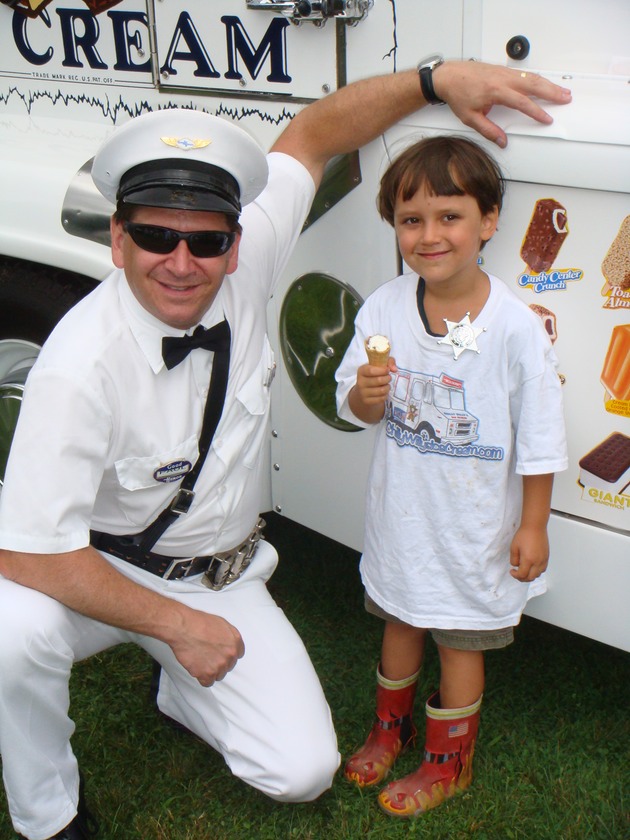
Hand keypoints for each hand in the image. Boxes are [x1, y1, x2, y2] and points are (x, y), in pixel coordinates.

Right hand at [170, 608, 244, 686]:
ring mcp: (219, 665)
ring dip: (210, 671)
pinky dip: (202, 678)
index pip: (237, 655)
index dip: (227, 654)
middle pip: (228, 666)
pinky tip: (197, 669)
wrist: (184, 628)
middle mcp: (230, 654)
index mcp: (235, 641)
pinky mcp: (207, 674)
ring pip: (218, 675)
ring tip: (200, 660)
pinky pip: (208, 682)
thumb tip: (228, 643)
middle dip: (218, 662)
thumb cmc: (198, 623)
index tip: (221, 654)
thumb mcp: (221, 623)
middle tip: (207, 656)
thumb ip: (229, 636)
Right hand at [355, 357, 395, 405]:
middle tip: (388, 378)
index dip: (382, 370)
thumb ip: (389, 361)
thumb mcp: (379, 365)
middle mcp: (360, 382)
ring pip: (381, 390)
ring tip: (386, 385)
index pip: (371, 371)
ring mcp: (362, 393)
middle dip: (387, 378)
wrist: (363, 391)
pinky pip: (381, 398)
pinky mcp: (366, 401)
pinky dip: (385, 395)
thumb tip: (394, 369)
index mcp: (361, 371)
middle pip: (378, 380)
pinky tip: (383, 392)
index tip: (387, 370)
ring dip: (388, 387)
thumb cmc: (374, 375)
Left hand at [434, 61, 571, 147]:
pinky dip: (538, 78)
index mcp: (496, 91)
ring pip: (532, 77)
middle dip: (552, 92)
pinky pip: (525, 73)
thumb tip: (502, 142)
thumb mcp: (470, 118)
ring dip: (548, 84)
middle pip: (533, 85)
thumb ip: (488, 130)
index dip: (536, 112)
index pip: (522, 103)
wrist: (449, 76)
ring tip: (562, 91)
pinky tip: (545, 83)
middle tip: (566, 98)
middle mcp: (503, 79)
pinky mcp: (504, 70)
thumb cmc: (458, 94)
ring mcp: (504, 72)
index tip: (547, 118)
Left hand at [509, 525, 548, 581]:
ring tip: (524, 570)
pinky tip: (532, 566)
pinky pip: (543, 569)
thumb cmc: (524, 534)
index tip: (512, 571)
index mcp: (528, 560)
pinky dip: (537, 571)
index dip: (515, 575)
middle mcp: (538, 562)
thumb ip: (514, 559)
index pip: (522, 575)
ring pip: (538, 575)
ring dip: (530, 575)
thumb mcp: (513, 547)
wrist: (535, 527)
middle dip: (522, 578)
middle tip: (517, 574)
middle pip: (531, 578)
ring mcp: (543, 560)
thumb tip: (516, 565)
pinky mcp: (547, 557)